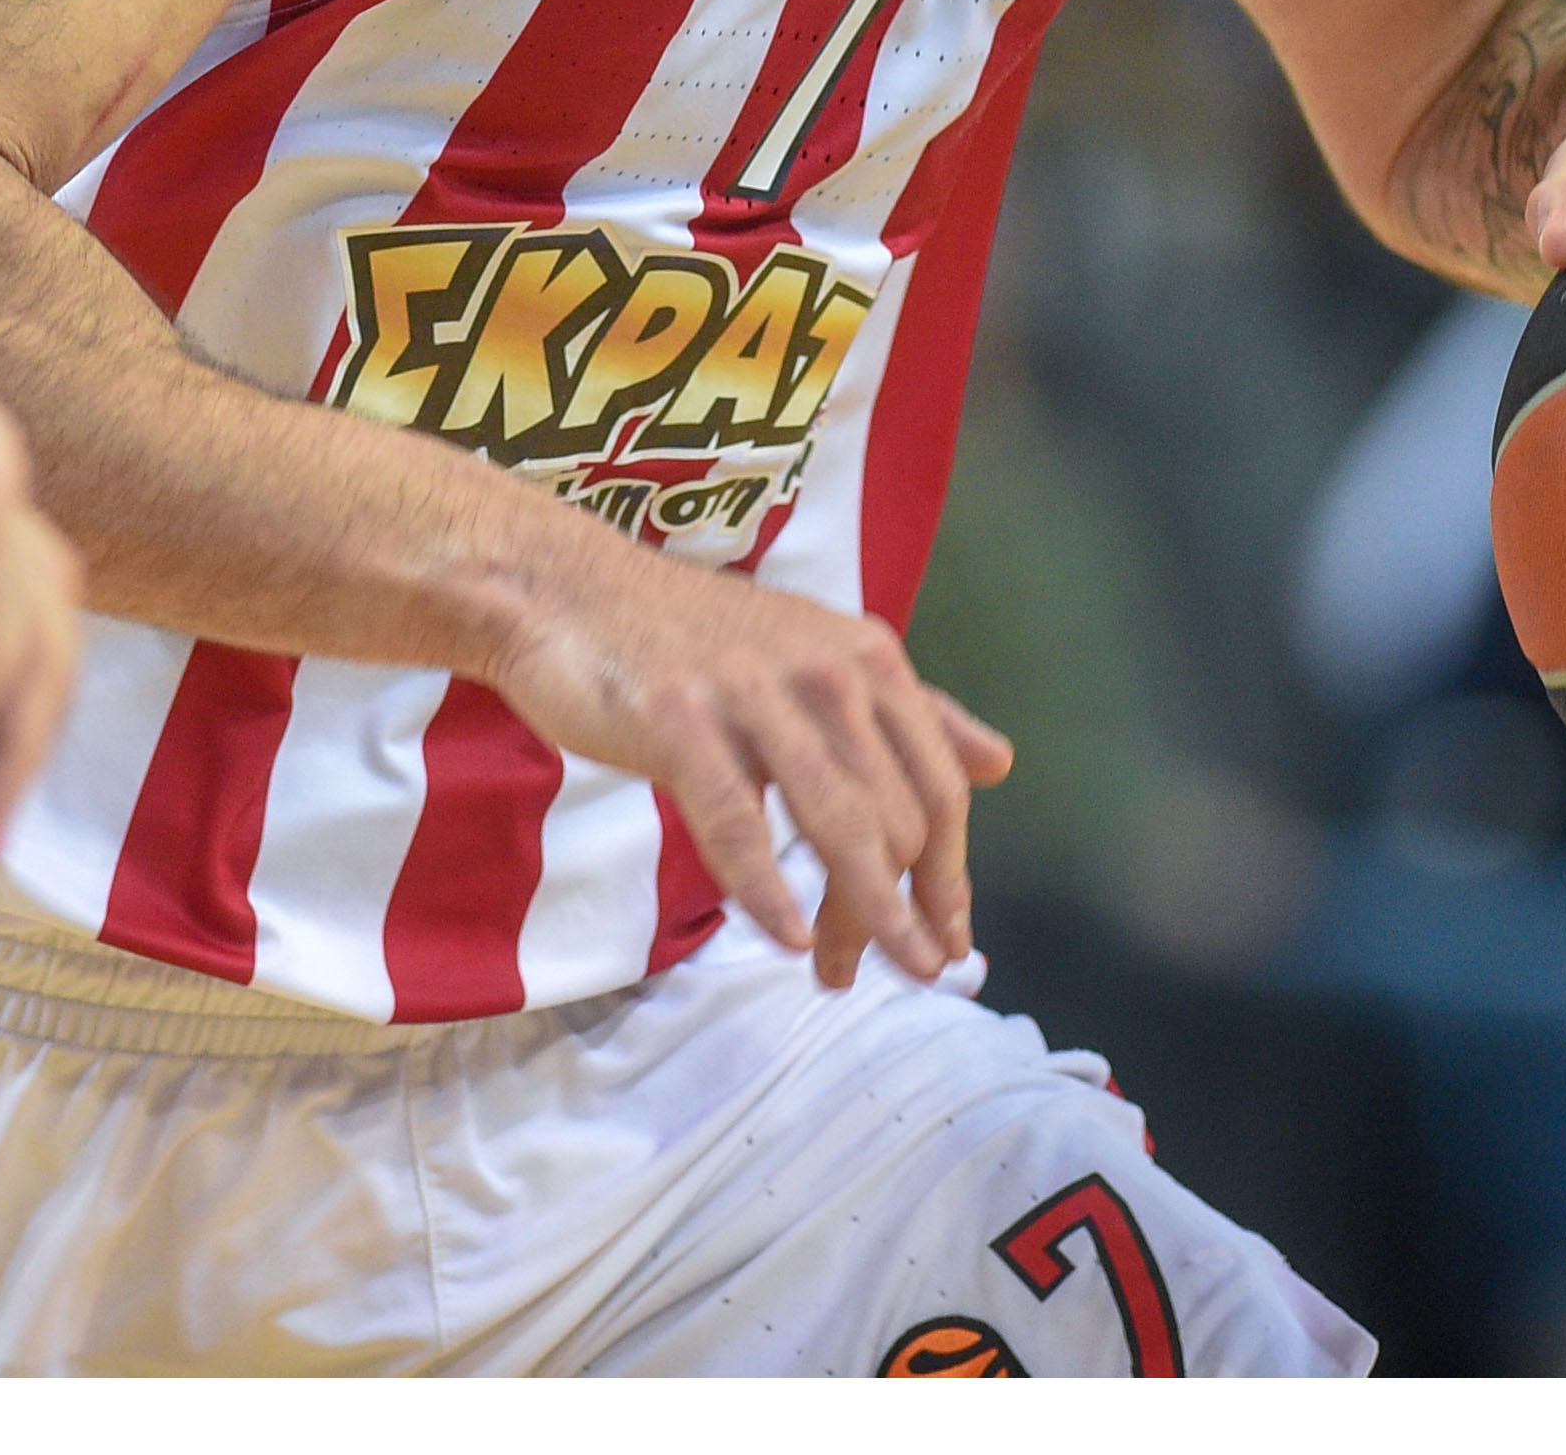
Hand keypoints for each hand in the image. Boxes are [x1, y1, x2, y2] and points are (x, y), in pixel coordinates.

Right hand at [485, 542, 1014, 990]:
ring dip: (856, 918)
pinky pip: (740, 825)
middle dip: (895, 913)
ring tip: (844, 976)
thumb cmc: (689, 636)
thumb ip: (907, 712)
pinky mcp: (681, 722)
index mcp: (868, 659)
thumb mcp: (816, 655)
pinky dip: (769, 891)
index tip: (950, 945)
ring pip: (837, 828)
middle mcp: (827, 672)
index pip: (938, 790)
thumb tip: (1000, 763)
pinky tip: (786, 937)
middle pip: (896, 824)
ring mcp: (754, 695)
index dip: (951, 880)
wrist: (565, 590)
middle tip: (876, 971)